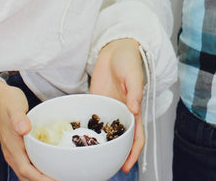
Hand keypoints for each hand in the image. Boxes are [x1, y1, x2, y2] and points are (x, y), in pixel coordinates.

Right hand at [0, 76, 54, 180]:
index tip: (55, 180)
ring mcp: (13, 152)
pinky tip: (48, 166)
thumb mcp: (15, 106)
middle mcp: (12, 154)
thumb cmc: (7, 101)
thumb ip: (19, 118)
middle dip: (43, 180)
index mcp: (12, 148)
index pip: (26, 170)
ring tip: (57, 176)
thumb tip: (24, 129)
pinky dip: (38, 170)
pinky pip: (27, 165)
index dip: (41, 178)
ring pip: (27, 173)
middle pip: (27, 176)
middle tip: (62, 178)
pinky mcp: (17, 149)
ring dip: (40, 177)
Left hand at [90, 38, 144, 172]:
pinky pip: (92, 120)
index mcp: (134, 108)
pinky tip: (78, 140)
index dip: (133, 153)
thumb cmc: (128, 59)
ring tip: (90, 161)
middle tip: (104, 170)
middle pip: (121, 140)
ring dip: (101, 146)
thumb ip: (134, 91)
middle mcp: (121, 112)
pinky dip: (88, 131)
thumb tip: (134, 108)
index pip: (137, 136)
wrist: (115, 47)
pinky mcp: (96, 103)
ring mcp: (109, 109)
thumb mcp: (133, 74)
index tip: (125, 166)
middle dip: (116, 156)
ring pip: (106, 133)